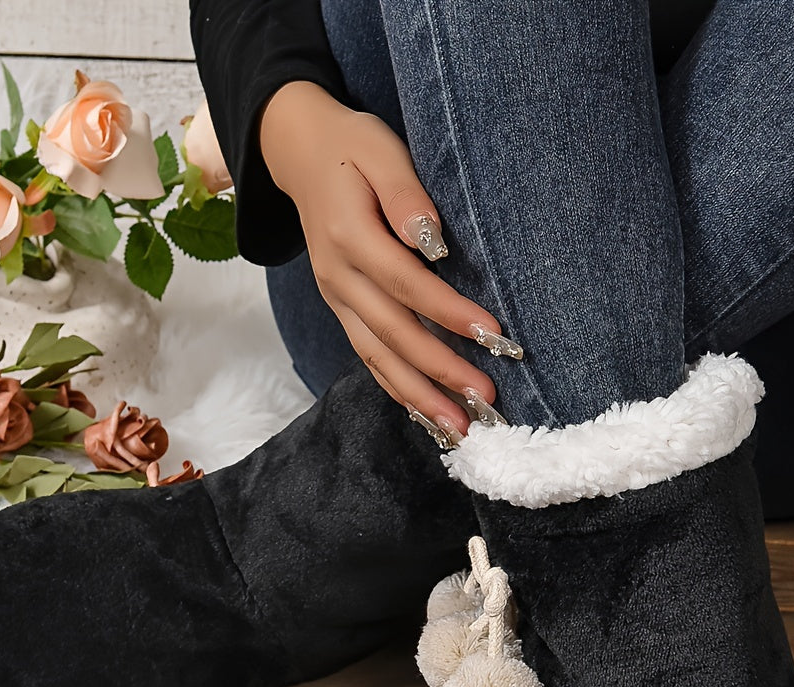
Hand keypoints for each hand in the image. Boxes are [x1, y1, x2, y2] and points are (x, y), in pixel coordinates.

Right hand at [260, 81, 516, 439]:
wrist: (299, 153)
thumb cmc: (352, 149)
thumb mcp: (381, 150)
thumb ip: (405, 194)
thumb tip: (433, 238)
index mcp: (349, 235)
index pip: (407, 283)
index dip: (449, 313)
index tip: (493, 334)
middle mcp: (338, 277)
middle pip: (393, 334)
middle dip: (441, 372)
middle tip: (486, 401)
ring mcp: (337, 299)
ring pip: (378, 358)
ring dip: (420, 397)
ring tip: (459, 429)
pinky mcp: (343, 311)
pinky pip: (370, 359)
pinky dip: (399, 391)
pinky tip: (429, 416)